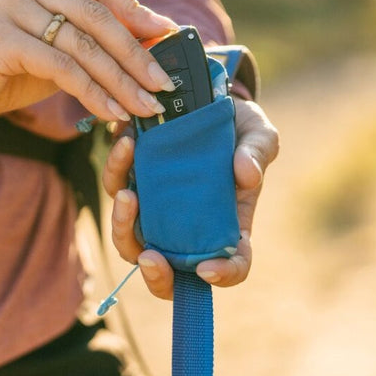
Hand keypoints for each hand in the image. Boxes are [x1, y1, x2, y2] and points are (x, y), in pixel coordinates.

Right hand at [0, 0, 177, 129]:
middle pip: (96, 13)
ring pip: (82, 43)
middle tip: (162, 82)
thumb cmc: (0, 69)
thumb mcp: (51, 46)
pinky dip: (92, 92)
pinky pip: (61, 66)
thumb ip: (91, 37)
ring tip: (144, 106)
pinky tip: (110, 112)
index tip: (166, 37)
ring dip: (120, 80)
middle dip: (136, 52)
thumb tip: (153, 39)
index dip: (136, 9)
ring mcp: (7, 5)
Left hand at [101, 96, 279, 298]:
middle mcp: (189, 226)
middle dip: (155, 273)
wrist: (210, 100)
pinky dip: (116, 170)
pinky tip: (128, 144)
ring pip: (130, 237)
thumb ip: (257, 153)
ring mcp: (157, 208)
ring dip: (123, 223)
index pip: (231, 265)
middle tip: (150, 256)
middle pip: (167, 269)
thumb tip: (246, 174)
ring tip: (127, 195)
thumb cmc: (242, 129)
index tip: (207, 268)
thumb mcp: (259, 135)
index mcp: (229, 225)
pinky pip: (117, 185)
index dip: (223, 275)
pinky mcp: (135, 181)